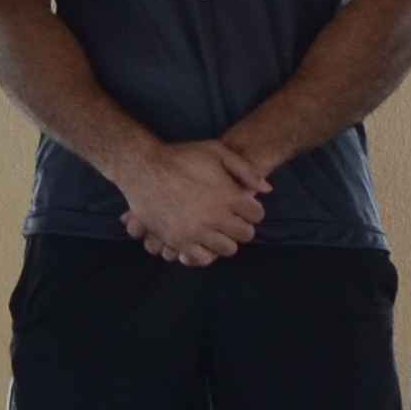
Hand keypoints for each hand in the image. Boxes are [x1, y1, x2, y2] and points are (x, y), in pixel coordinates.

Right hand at [106, 135, 269, 265]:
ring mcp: (197, 232)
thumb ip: (245, 169)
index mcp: (229, 196)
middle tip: (231, 219)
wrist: (143, 168)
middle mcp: (216, 217)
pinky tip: (201, 240)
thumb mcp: (216, 151)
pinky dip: (206, 252)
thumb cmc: (181, 157)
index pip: (257, 215)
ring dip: (225, 240)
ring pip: (227, 249)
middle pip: (245, 235)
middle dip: (242, 226)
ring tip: (216, 230)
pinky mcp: (178, 241)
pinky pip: (202, 258)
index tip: (244, 207)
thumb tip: (267, 190)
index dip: (252, 210)